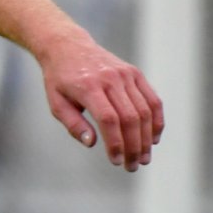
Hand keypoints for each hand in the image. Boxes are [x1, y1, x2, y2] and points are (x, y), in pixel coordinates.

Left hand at [39, 35, 163, 170]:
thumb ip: (73, 124)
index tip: (115, 161)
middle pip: (130, 118)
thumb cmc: (59, 79)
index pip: (108, 119)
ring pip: (144, 111)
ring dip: (147, 138)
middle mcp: (110, 78)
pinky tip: (153, 139)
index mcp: (87, 86)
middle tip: (132, 166)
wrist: (67, 46)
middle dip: (134, 146)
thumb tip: (92, 144)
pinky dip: (156, 121)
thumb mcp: (56, 102)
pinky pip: (152, 100)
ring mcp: (125, 74)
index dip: (115, 143)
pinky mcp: (135, 73)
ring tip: (143, 158)